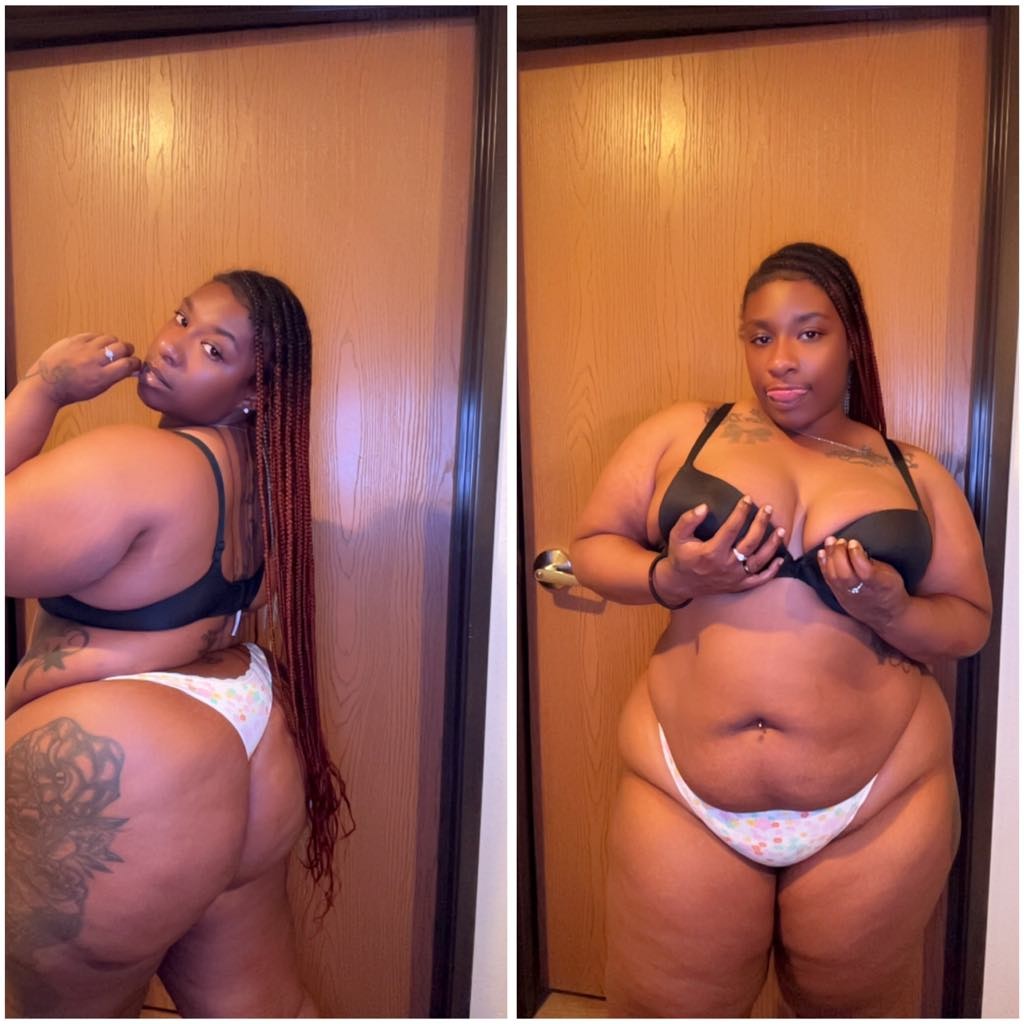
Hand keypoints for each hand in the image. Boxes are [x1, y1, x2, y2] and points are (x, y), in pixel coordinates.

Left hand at [22, 333, 141, 406]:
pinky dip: (99, 340)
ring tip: (110, 349)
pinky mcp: (74, 339)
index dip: (135, 363)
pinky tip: (96, 345)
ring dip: (114, 343)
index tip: (135, 364)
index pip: (128, 363)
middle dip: (127, 350)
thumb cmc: (73, 391)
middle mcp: (95, 360)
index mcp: (102, 376)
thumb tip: (130, 368)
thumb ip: (114, 377)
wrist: (46, 383)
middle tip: (125, 354)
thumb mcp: (98, 389)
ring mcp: (84, 348)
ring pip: (110, 338)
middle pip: (122, 347)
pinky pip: (94, 334)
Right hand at [657, 496, 785, 602]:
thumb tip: (704, 507)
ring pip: (759, 560)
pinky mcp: (738, 586)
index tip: (748, 498)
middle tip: (768, 509)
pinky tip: (780, 559)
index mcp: (711, 552)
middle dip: (761, 523)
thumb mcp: (677, 536)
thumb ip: (688, 520)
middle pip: (750, 542)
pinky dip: (772, 571)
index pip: (732, 528)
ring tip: (781, 530)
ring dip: (772, 545)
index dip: (741, 512)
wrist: (680, 584)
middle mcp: (726, 565)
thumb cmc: (680, 556)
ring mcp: (734, 577)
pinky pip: (759, 580)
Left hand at [817, 537, 910, 625]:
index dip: (856, 555)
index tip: (854, 543)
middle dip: (839, 553)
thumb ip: (875, 563)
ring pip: (834, 577)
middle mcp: (862, 592)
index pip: (864, 571)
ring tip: (829, 541)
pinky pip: (828, 581)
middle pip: (844, 574)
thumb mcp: (892, 575)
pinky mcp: (840, 597)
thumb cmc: (891, 590)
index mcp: (880, 585)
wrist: (888, 616)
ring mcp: (848, 596)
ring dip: (830, 557)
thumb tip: (858, 549)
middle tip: (839, 540)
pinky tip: (822, 553)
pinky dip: (823, 566)